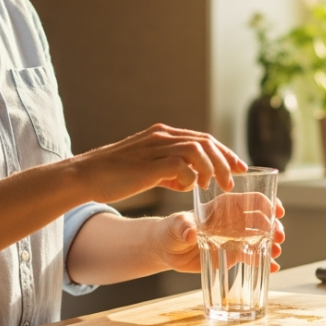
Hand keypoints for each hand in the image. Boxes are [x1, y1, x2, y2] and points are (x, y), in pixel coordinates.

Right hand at [71, 124, 246, 203]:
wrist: (86, 175)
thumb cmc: (115, 176)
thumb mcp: (148, 169)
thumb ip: (169, 171)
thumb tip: (189, 180)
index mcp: (163, 135)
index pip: (202, 138)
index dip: (224, 152)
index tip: (239, 167)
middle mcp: (162, 137)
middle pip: (205, 142)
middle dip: (225, 160)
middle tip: (234, 179)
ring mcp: (155, 148)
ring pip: (197, 150)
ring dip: (212, 169)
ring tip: (216, 186)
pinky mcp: (149, 163)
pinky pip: (181, 166)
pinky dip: (191, 177)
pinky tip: (190, 189)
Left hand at [154, 199, 286, 273]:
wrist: (168, 249)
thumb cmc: (171, 229)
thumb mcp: (177, 225)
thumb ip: (184, 227)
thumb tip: (191, 234)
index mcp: (224, 206)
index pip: (251, 199)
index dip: (267, 204)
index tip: (277, 212)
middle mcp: (234, 220)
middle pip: (261, 219)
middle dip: (274, 226)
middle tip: (279, 236)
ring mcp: (235, 237)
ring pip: (261, 238)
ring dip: (272, 243)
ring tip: (276, 252)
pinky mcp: (233, 254)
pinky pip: (252, 256)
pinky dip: (264, 261)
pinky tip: (273, 267)